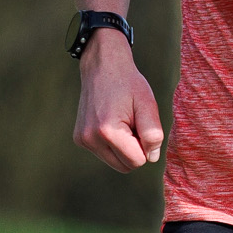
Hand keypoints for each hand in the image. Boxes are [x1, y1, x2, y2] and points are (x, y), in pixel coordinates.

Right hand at [73, 27, 164, 171]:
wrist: (102, 66)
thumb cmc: (127, 83)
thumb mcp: (147, 104)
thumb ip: (153, 134)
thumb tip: (151, 157)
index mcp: (107, 131)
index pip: (137, 161)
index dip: (146, 146)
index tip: (141, 125)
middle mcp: (90, 138)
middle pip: (125, 166)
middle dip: (135, 150)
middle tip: (133, 123)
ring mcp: (82, 140)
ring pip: (115, 163)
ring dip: (124, 148)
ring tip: (123, 122)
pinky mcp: (80, 139)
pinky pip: (105, 154)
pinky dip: (113, 144)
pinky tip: (112, 123)